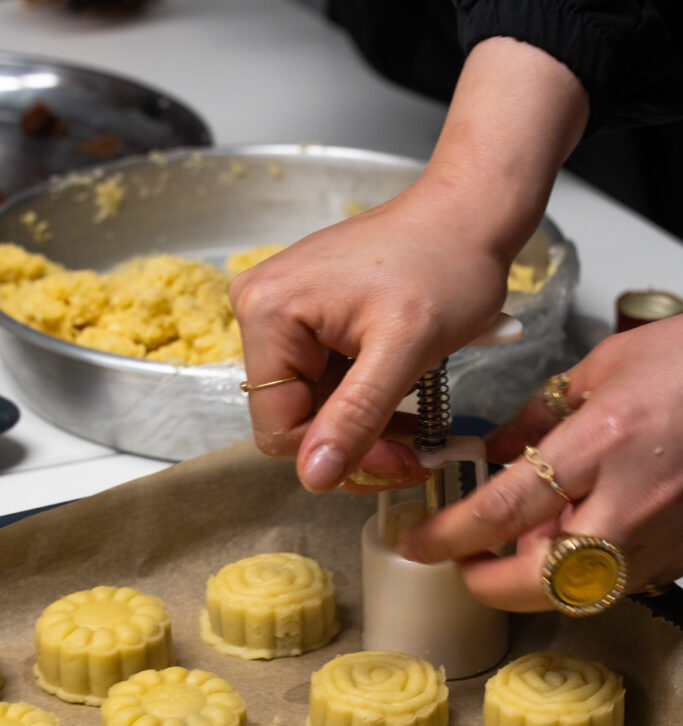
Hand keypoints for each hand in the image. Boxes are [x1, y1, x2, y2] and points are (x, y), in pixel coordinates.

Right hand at [229, 38, 588, 494]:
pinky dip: (364, 403)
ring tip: (418, 433)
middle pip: (294, 417)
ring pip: (314, 406)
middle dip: (355, 446)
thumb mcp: (403, 350)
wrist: (468, 211)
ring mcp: (284, 312)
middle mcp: (261, 311)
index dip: (335, 456)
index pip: (278, 426)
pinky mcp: (309, 316)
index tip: (398, 463)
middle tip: (414, 457)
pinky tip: (403, 405)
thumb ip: (355, 415)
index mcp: (268, 314)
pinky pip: (326, 381)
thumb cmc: (445, 265)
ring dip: (365, 429)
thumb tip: (313, 478)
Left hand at [398, 316, 682, 609]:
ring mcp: (663, 537)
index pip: (505, 509)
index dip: (450, 534)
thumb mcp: (601, 369)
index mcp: (602, 443)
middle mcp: (633, 502)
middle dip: (486, 584)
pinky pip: (617, 582)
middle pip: (539, 582)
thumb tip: (493, 452)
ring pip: (578, 593)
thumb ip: (538, 416)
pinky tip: (575, 538)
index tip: (418, 540)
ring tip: (521, 540)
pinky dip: (582, 572)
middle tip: (465, 560)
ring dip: (534, 579)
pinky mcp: (681, 554)